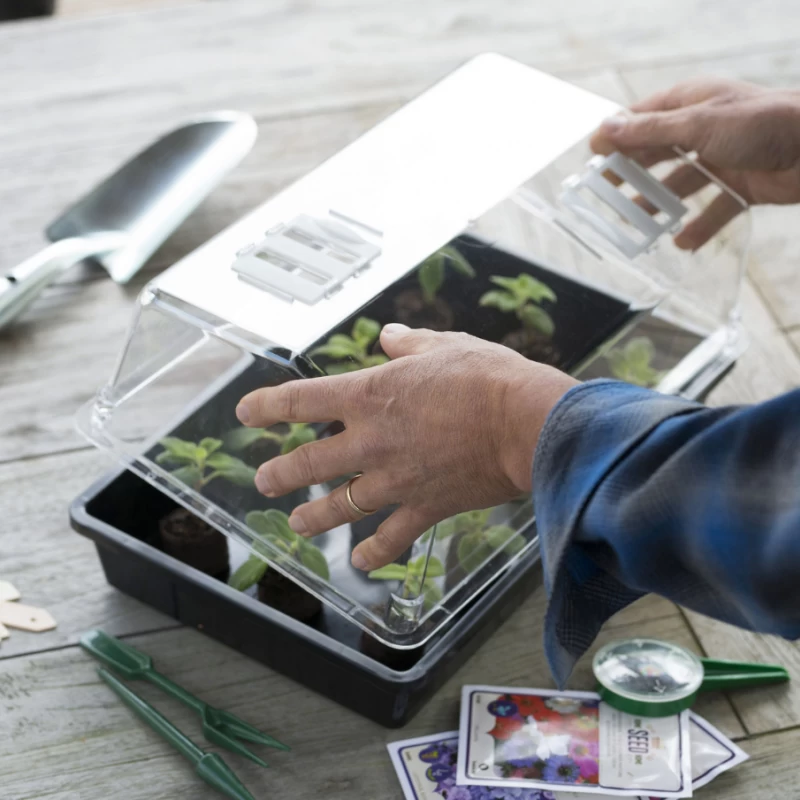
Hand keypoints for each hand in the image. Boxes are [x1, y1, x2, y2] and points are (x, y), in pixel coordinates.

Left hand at [235, 324, 576, 570]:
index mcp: (370, 395)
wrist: (525, 424)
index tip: (246, 413)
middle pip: (310, 463)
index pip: (302, 400)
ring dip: (314, 518)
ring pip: (340, 506)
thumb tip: (387, 336)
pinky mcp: (424, 507)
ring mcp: (395, 479)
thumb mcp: (444, 345)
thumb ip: (408, 343)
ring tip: (297, 525)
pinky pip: (391, 537)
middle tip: (264, 481)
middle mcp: (371, 441)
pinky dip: (375, 551)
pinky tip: (361, 561)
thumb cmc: (488, 378)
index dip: (267, 406)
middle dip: (281, 473)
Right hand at [590, 78, 799, 248]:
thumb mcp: (697, 124)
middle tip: (603, 195)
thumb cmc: (761, 123)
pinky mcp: (741, 186)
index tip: (591, 159)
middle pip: (656, 153)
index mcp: (691, 103)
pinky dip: (697, 227)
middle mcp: (704, 129)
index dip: (616, 137)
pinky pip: (712, 209)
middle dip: (630, 175)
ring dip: (658, 205)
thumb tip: (605, 129)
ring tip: (634, 226)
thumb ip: (649, 131)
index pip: (642, 118)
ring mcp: (722, 158)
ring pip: (680, 185)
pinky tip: (681, 242)